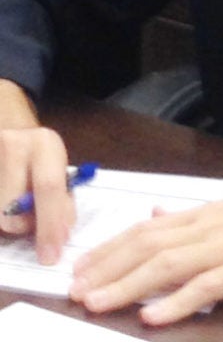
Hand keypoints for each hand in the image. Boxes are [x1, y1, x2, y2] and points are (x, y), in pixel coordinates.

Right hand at [0, 79, 74, 263]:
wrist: (7, 123)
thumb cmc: (37, 152)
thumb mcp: (56, 163)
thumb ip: (61, 196)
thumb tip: (58, 235)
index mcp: (44, 143)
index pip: (48, 188)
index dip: (50, 224)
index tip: (51, 254)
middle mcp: (14, 145)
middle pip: (12, 210)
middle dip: (23, 227)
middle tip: (30, 226)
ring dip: (8, 220)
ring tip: (17, 204)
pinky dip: (1, 213)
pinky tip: (7, 204)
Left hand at [70, 183, 222, 324]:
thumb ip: (193, 217)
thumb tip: (157, 212)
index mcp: (205, 214)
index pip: (146, 228)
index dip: (110, 248)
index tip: (80, 267)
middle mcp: (210, 227)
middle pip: (148, 246)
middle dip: (107, 268)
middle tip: (74, 290)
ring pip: (168, 265)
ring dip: (128, 284)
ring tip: (97, 302)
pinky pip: (206, 287)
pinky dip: (176, 302)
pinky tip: (153, 316)